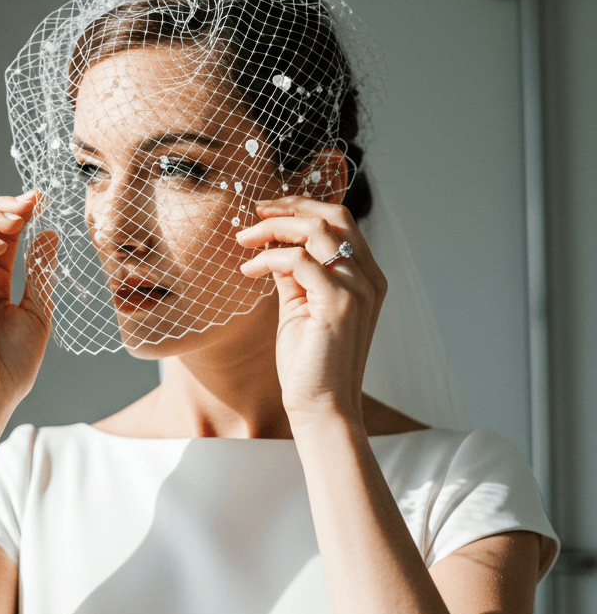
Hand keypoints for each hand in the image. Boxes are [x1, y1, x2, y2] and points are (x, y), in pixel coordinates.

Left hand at [236, 197, 385, 426]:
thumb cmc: (309, 363)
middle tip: (255, 212)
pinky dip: (269, 258)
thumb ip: (295, 275)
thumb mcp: (300, 307)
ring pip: (317, 230)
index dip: (301, 207)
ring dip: (274, 228)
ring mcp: (357, 289)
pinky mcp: (339, 304)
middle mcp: (368, 278)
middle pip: (334, 215)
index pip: (340, 221)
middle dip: (290, 206)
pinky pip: (298, 260)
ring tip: (244, 239)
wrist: (321, 407)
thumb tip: (275, 245)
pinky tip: (249, 270)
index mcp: (365, 276)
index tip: (266, 211)